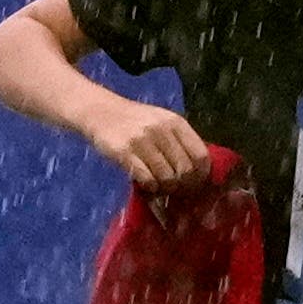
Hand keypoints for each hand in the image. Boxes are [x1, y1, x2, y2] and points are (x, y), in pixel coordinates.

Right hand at [87, 104, 220, 193]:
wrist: (100, 112)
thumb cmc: (135, 120)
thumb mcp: (162, 122)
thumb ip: (180, 141)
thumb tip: (198, 171)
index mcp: (176, 123)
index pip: (200, 155)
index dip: (201, 174)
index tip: (196, 183)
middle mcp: (162, 130)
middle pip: (185, 170)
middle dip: (184, 186)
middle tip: (177, 191)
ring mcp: (143, 141)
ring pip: (167, 177)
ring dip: (166, 188)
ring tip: (161, 188)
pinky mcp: (125, 153)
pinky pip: (147, 179)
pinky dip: (151, 187)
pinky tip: (148, 185)